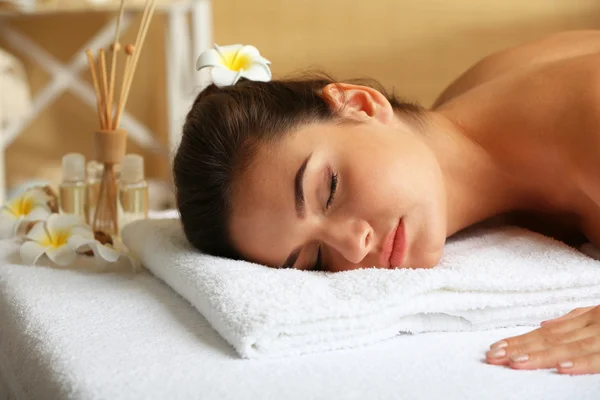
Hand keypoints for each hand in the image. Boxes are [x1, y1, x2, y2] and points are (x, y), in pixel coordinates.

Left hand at [485, 306, 599, 374]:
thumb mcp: (598, 315)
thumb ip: (572, 320)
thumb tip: (544, 325)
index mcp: (585, 319)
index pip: (546, 332)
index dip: (520, 340)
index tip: (497, 347)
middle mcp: (590, 326)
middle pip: (550, 339)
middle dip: (519, 348)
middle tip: (494, 356)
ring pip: (568, 346)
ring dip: (539, 355)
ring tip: (515, 362)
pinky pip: (599, 358)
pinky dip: (579, 362)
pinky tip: (560, 367)